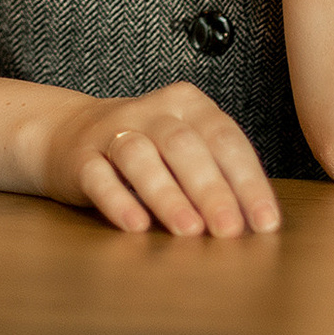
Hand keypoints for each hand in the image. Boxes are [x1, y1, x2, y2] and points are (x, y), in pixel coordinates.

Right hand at [36, 81, 280, 235]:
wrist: (68, 133)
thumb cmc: (148, 149)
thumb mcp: (186, 148)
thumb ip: (218, 174)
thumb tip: (256, 223)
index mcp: (187, 103)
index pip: (225, 138)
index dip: (248, 181)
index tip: (265, 223)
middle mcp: (150, 112)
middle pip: (184, 145)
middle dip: (211, 190)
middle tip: (230, 231)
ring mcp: (112, 132)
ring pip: (140, 157)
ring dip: (167, 195)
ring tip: (189, 231)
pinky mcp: (80, 158)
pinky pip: (98, 177)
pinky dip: (117, 201)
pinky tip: (136, 225)